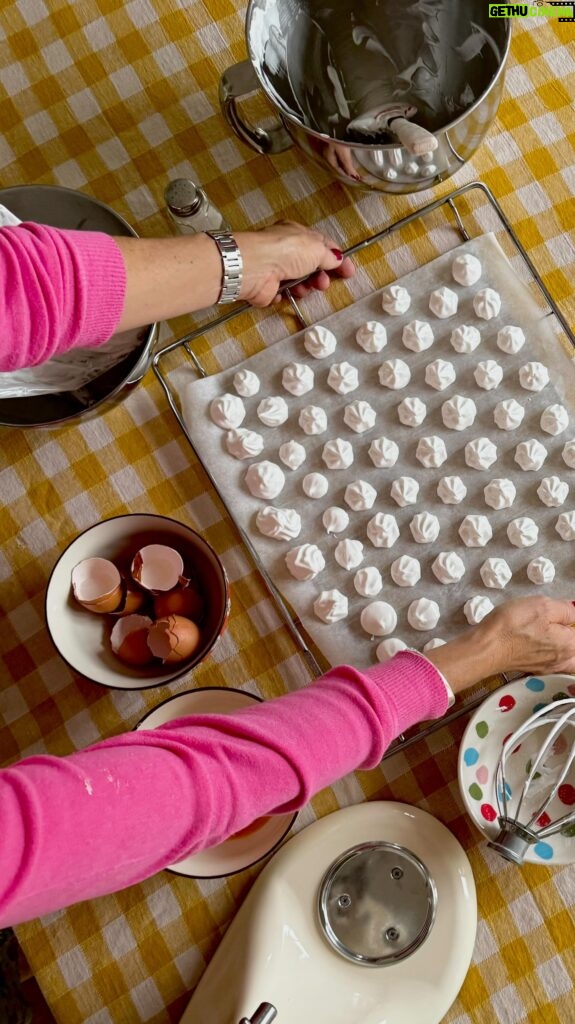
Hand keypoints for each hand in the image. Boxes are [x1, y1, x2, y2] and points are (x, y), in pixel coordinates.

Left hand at [235, 222, 354, 306]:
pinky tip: (287, 292)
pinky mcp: (267, 286)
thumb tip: (337, 258)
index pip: (321, 245)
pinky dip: (287, 294)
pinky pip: (283, 293)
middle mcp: (285, 249)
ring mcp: (275, 268)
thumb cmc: (284, 251)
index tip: (348, 271)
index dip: (336, 258)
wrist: (256, 267)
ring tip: (305, 289)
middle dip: (320, 276)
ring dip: (305, 287)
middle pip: (310, 265)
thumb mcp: (316, 248)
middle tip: (323, 283)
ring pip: (298, 281)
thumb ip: (329, 255)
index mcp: (297, 234)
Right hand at [426, 596, 574, 693]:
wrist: (486, 648)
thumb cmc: (512, 626)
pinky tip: (547, 646)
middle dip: (570, 638)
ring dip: (567, 650)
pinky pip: (555, 665)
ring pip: (569, 662)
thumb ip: (566, 609)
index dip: (572, 620)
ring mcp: (548, 668)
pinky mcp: (534, 669)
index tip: (564, 615)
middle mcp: (563, 660)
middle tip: (564, 626)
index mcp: (570, 644)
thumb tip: (574, 611)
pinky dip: (556, 656)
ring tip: (561, 637)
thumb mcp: (543, 605)